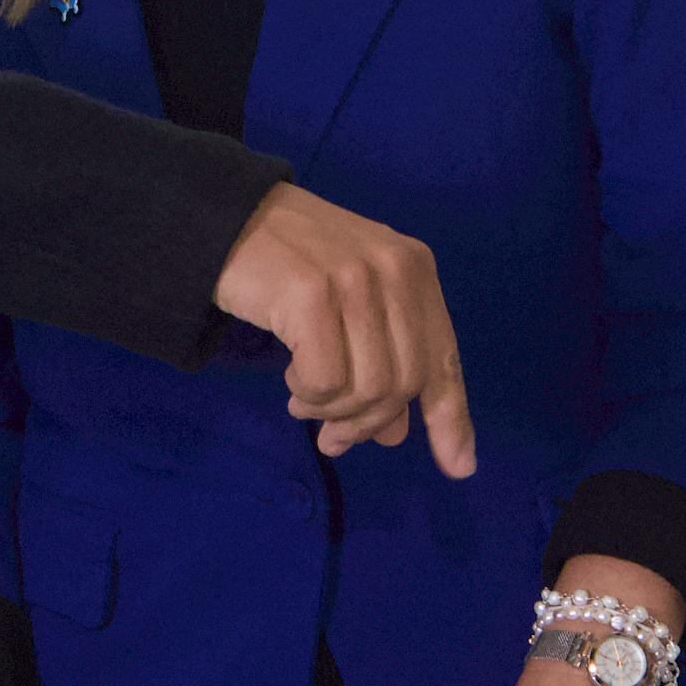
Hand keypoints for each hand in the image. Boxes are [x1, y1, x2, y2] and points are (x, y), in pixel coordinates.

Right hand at [211, 185, 477, 476]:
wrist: (226, 217)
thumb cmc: (289, 264)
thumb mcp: (349, 305)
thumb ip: (380, 360)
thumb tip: (395, 434)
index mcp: (414, 269)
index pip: (444, 356)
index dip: (452, 417)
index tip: (459, 468)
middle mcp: (395, 270)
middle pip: (404, 384)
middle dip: (367, 423)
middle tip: (332, 437)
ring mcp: (354, 279)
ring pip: (368, 388)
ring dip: (331, 411)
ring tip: (304, 402)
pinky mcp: (311, 294)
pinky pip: (325, 380)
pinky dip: (307, 395)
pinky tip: (290, 381)